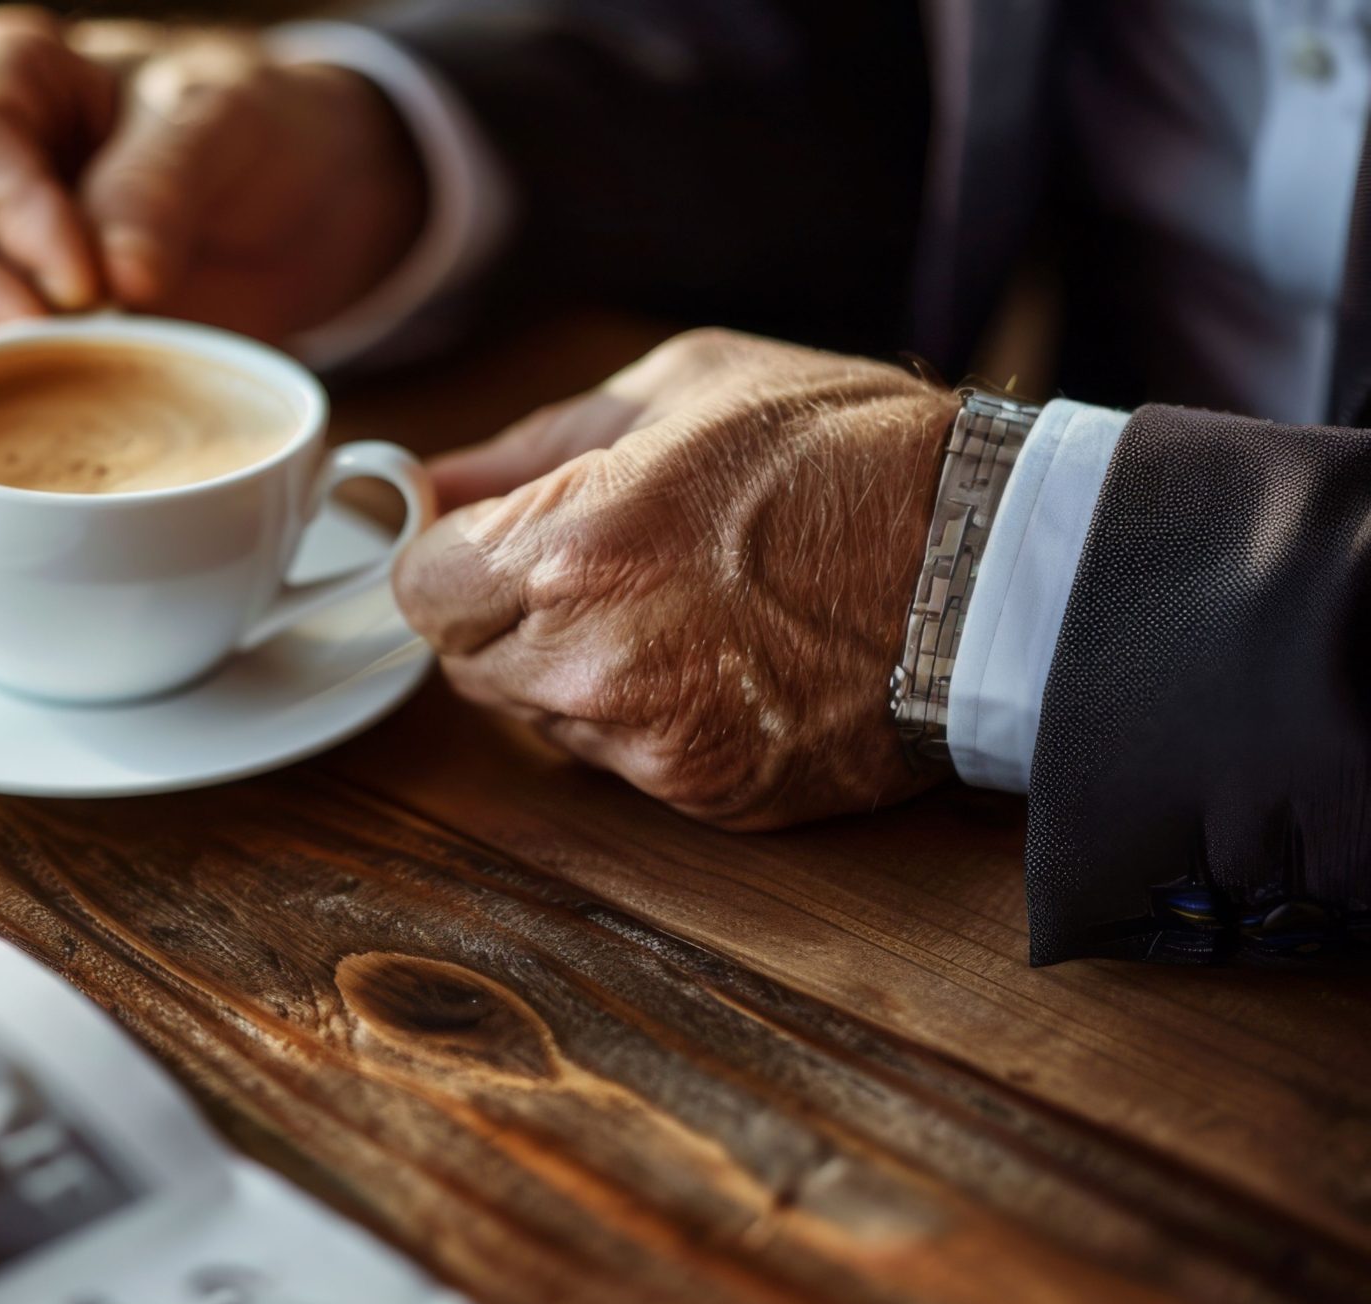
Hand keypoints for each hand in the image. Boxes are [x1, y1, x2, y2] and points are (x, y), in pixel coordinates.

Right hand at [0, 5, 423, 385]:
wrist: (289, 210)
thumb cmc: (245, 137)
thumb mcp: (226, 127)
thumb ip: (164, 183)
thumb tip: (118, 277)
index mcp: (2, 76)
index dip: (8, 214)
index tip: (85, 284)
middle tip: (28, 344)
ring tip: (35, 384)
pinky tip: (18, 423)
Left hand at [393, 329, 961, 830]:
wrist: (1002, 567)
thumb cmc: (852, 453)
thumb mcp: (683, 389)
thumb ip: (531, 446)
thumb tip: (431, 481)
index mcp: (571, 544)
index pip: (421, 590)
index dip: (451, 560)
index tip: (489, 541)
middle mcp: (591, 657)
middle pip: (465, 663)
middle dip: (506, 615)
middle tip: (601, 565)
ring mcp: (647, 738)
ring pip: (538, 718)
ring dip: (573, 672)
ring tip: (680, 606)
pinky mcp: (703, 793)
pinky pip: (620, 762)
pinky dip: (649, 721)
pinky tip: (726, 661)